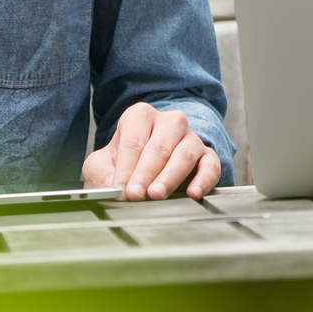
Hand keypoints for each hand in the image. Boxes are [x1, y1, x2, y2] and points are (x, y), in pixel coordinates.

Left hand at [82, 104, 219, 200]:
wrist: (150, 164)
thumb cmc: (125, 162)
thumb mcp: (103, 163)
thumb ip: (101, 173)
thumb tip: (112, 187)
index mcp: (140, 117)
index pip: (133, 141)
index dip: (125, 167)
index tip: (120, 189)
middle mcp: (169, 122)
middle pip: (159, 146)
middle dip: (145, 173)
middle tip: (136, 195)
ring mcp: (191, 137)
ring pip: (185, 154)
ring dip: (170, 176)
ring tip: (157, 194)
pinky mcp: (207, 155)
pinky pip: (211, 165)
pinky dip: (204, 180)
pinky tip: (194, 194)